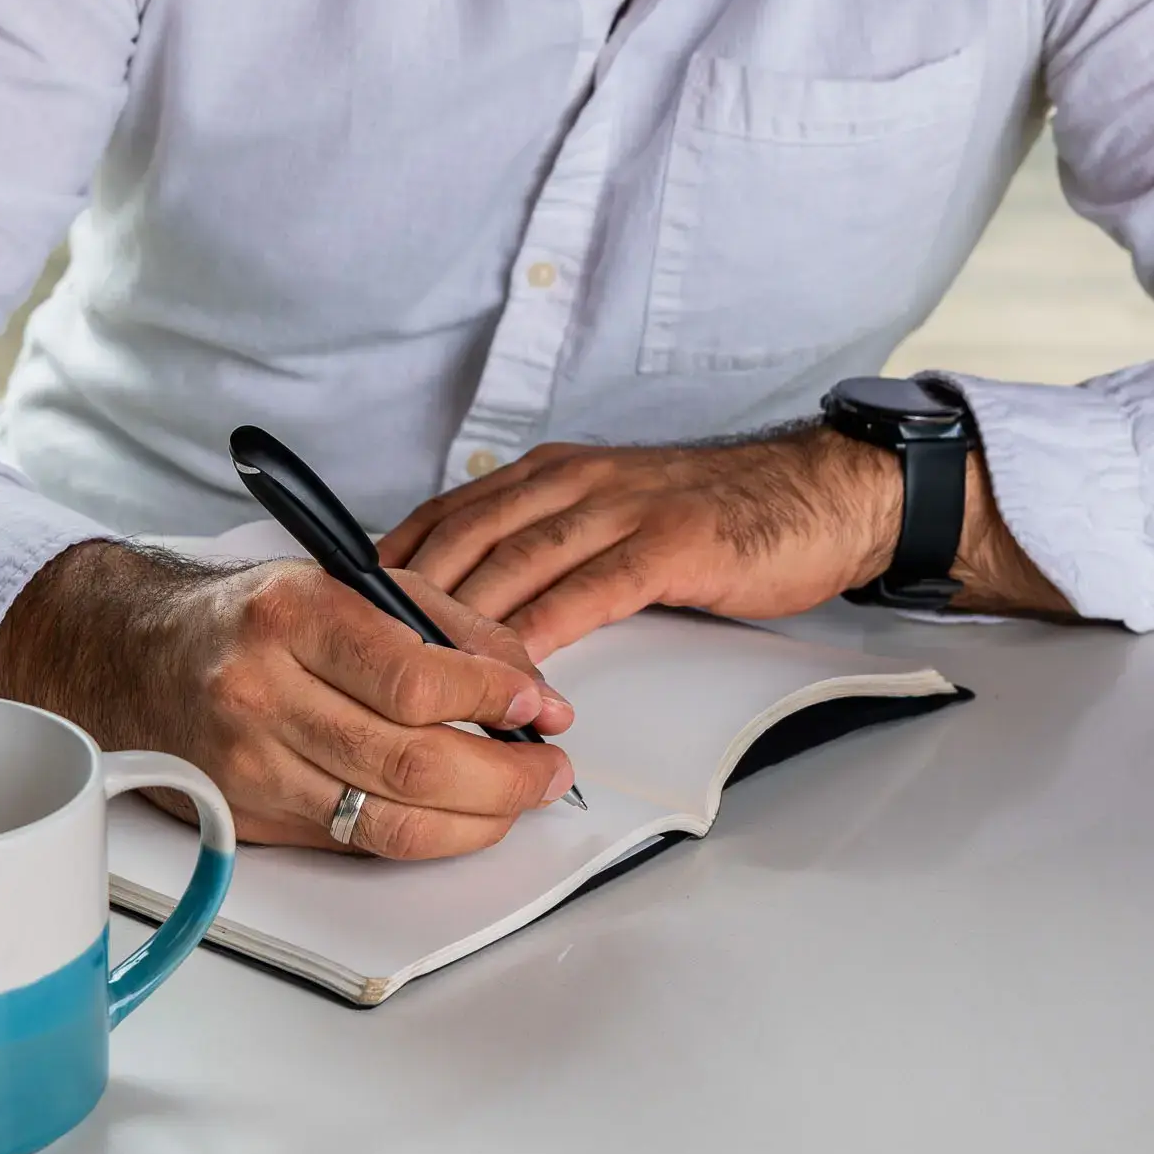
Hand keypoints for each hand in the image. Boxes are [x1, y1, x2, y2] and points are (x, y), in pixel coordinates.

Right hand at [0, 542, 575, 858]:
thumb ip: (447, 623)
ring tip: (521, 797)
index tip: (542, 706)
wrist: (133, 656)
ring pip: (389, 821)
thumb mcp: (344, 581)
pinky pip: (356, 843)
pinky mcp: (249, 819)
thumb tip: (531, 685)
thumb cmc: (251, 615)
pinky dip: (424, 835)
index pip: (414, 680)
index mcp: (290, 617)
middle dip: (505, 776)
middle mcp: (261, 694)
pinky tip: (460, 815)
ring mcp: (249, 767)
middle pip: (410, 764)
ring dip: (479, 819)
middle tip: (550, 767)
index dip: (494, 701)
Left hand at [379, 429, 900, 657]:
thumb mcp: (605, 512)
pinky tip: (514, 671)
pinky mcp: (668, 546)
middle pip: (463, 543)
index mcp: (548, 472)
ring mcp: (618, 509)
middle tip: (358, 662)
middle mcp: (570, 480)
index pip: (444, 518)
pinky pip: (587, 592)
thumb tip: (463, 601)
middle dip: (405, 605)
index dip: (386, 569)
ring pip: (515, 567)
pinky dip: (543, 634)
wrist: (813, 492)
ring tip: (417, 682)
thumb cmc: (710, 515)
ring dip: (463, 628)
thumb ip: (539, 543)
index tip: (340, 618)